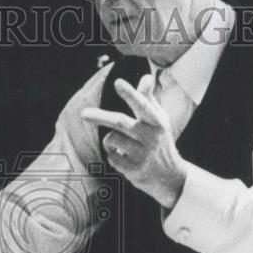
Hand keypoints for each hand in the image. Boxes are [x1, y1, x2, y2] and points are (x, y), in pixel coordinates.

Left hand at [80, 75, 186, 208]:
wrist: (170, 176)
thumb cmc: (160, 141)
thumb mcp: (159, 119)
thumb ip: (149, 98)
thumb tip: (147, 77)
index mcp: (157, 121)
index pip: (142, 105)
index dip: (130, 93)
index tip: (118, 83)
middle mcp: (152, 137)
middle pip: (120, 123)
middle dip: (100, 117)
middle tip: (83, 114)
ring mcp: (143, 154)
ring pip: (112, 139)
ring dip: (110, 140)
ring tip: (121, 144)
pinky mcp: (135, 170)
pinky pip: (111, 157)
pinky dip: (113, 155)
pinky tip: (124, 158)